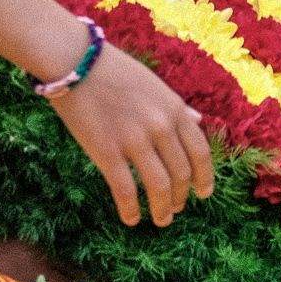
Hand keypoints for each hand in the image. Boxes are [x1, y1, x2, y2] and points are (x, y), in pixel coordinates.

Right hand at [48, 45, 212, 226]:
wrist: (75, 62)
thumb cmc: (114, 70)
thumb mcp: (155, 84)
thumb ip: (177, 106)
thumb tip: (199, 120)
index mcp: (174, 109)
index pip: (200, 152)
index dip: (205, 177)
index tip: (203, 193)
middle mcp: (160, 127)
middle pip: (181, 174)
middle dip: (181, 197)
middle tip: (176, 208)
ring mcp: (135, 140)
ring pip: (159, 188)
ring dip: (163, 209)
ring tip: (162, 220)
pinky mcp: (107, 152)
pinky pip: (125, 191)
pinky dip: (131, 210)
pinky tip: (130, 219)